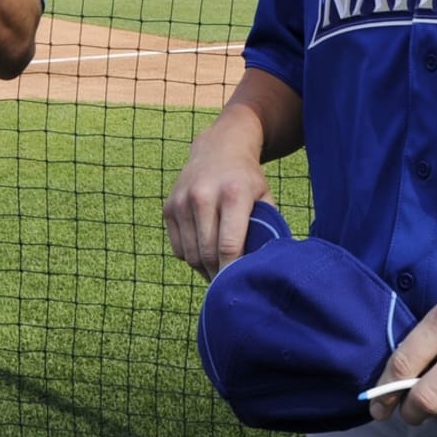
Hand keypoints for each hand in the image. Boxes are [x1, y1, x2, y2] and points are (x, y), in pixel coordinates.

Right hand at [163, 119, 271, 280]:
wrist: (218, 148)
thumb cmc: (246, 179)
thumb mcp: (264, 197)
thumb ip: (268, 229)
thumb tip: (266, 267)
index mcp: (232, 194)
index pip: (229, 246)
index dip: (232, 273)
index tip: (239, 288)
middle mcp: (202, 195)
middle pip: (207, 253)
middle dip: (219, 275)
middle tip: (231, 285)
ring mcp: (181, 201)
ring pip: (190, 254)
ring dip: (205, 269)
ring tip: (219, 270)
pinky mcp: (168, 207)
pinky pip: (178, 248)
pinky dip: (191, 257)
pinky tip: (205, 252)